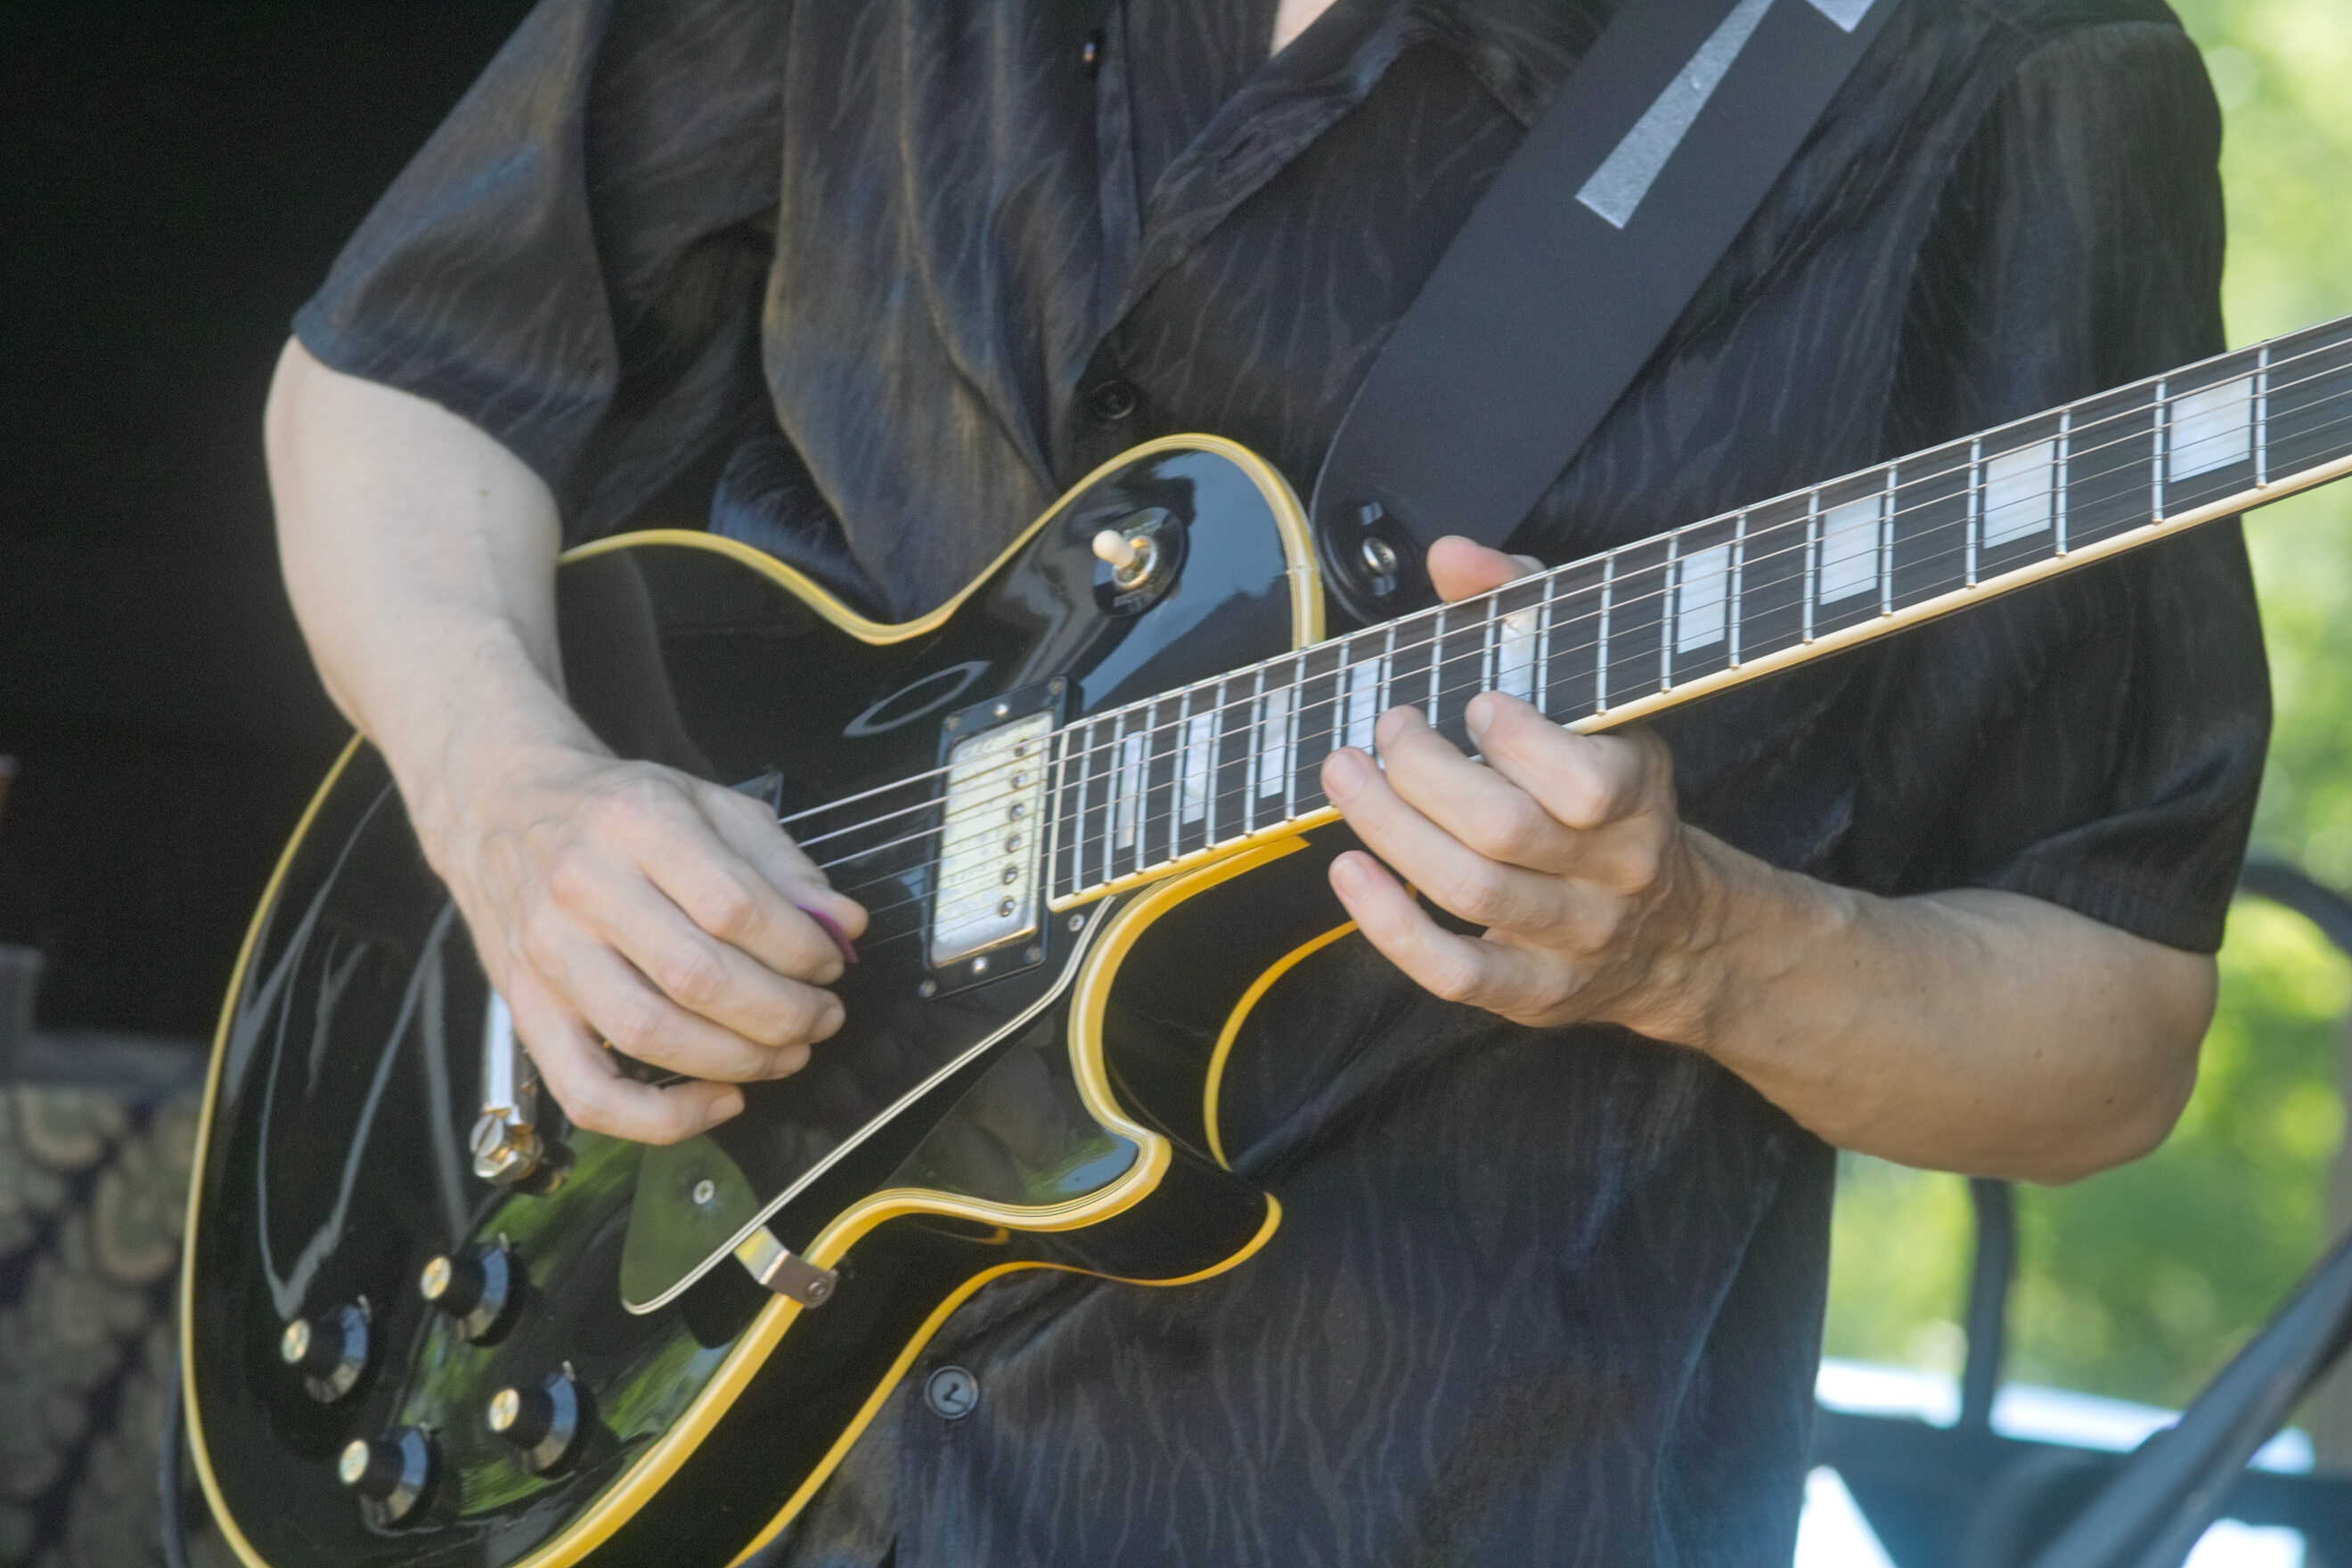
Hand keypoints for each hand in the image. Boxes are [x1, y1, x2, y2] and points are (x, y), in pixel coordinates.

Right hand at [420, 741, 867, 1143]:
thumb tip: (844, 926)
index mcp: (636, 824)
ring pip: (650, 1035)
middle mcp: (582, 888)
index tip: (831, 961)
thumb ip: (780, 863)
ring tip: (788, 1053)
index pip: (735, 906)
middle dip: (783, 1013)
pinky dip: (661, 1117)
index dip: (801, 948)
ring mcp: (547, 954)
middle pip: (697, 977)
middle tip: (822, 1016)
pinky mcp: (525, 1010)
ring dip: (739, 1060)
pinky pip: (588, 1093)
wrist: (498, 805)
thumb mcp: (706, 802)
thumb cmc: (617, 810)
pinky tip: (720, 1101)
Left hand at [1318, 537, 1725, 1043]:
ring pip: (1471, 894)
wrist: (1675, 934)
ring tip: (1343, 775)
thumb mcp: (1593, 693)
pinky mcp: (1529, 993)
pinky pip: (1453, 973)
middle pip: (1505, 831)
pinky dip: (1388, 925)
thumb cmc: (1610, 787)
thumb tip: (1450, 555)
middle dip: (1422, 773)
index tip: (1472, 703)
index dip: (1516, 741)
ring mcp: (1572, 941)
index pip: (1587, 784)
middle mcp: (1613, 873)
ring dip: (1389, 831)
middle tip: (1383, 731)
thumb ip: (1523, 608)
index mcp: (1640, 794)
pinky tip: (1347, 869)